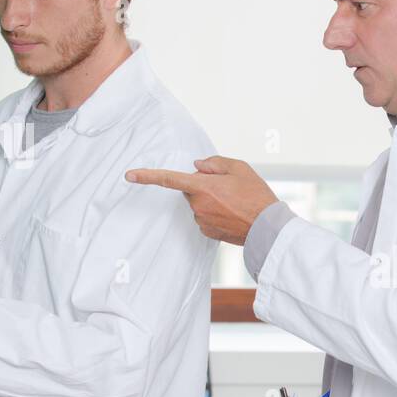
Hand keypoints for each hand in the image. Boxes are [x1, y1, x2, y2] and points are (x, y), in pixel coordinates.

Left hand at [124, 155, 277, 244]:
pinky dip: (215, 214)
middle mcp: (198, 205)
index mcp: (203, 187)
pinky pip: (205, 218)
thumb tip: (198, 166)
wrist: (267, 227)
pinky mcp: (208, 232)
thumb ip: (214, 163)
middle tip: (228, 188)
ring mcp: (202, 221)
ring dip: (210, 201)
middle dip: (203, 186)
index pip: (169, 179)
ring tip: (234, 202)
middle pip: (191, 190)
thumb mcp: (239, 168)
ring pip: (198, 205)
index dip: (147, 176)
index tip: (129, 175)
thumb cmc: (256, 196)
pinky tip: (232, 214)